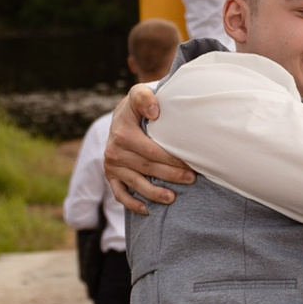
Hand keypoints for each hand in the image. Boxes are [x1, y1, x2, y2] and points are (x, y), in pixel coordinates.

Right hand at [103, 86, 192, 213]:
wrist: (121, 116)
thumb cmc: (137, 106)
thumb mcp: (139, 93)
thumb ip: (145, 97)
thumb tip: (154, 112)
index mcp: (122, 134)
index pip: (152, 152)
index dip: (172, 160)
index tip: (191, 164)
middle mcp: (114, 151)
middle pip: (147, 169)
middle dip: (171, 175)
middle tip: (192, 179)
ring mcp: (111, 166)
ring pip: (136, 184)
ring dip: (155, 193)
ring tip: (173, 198)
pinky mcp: (110, 176)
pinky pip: (120, 194)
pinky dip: (132, 204)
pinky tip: (147, 210)